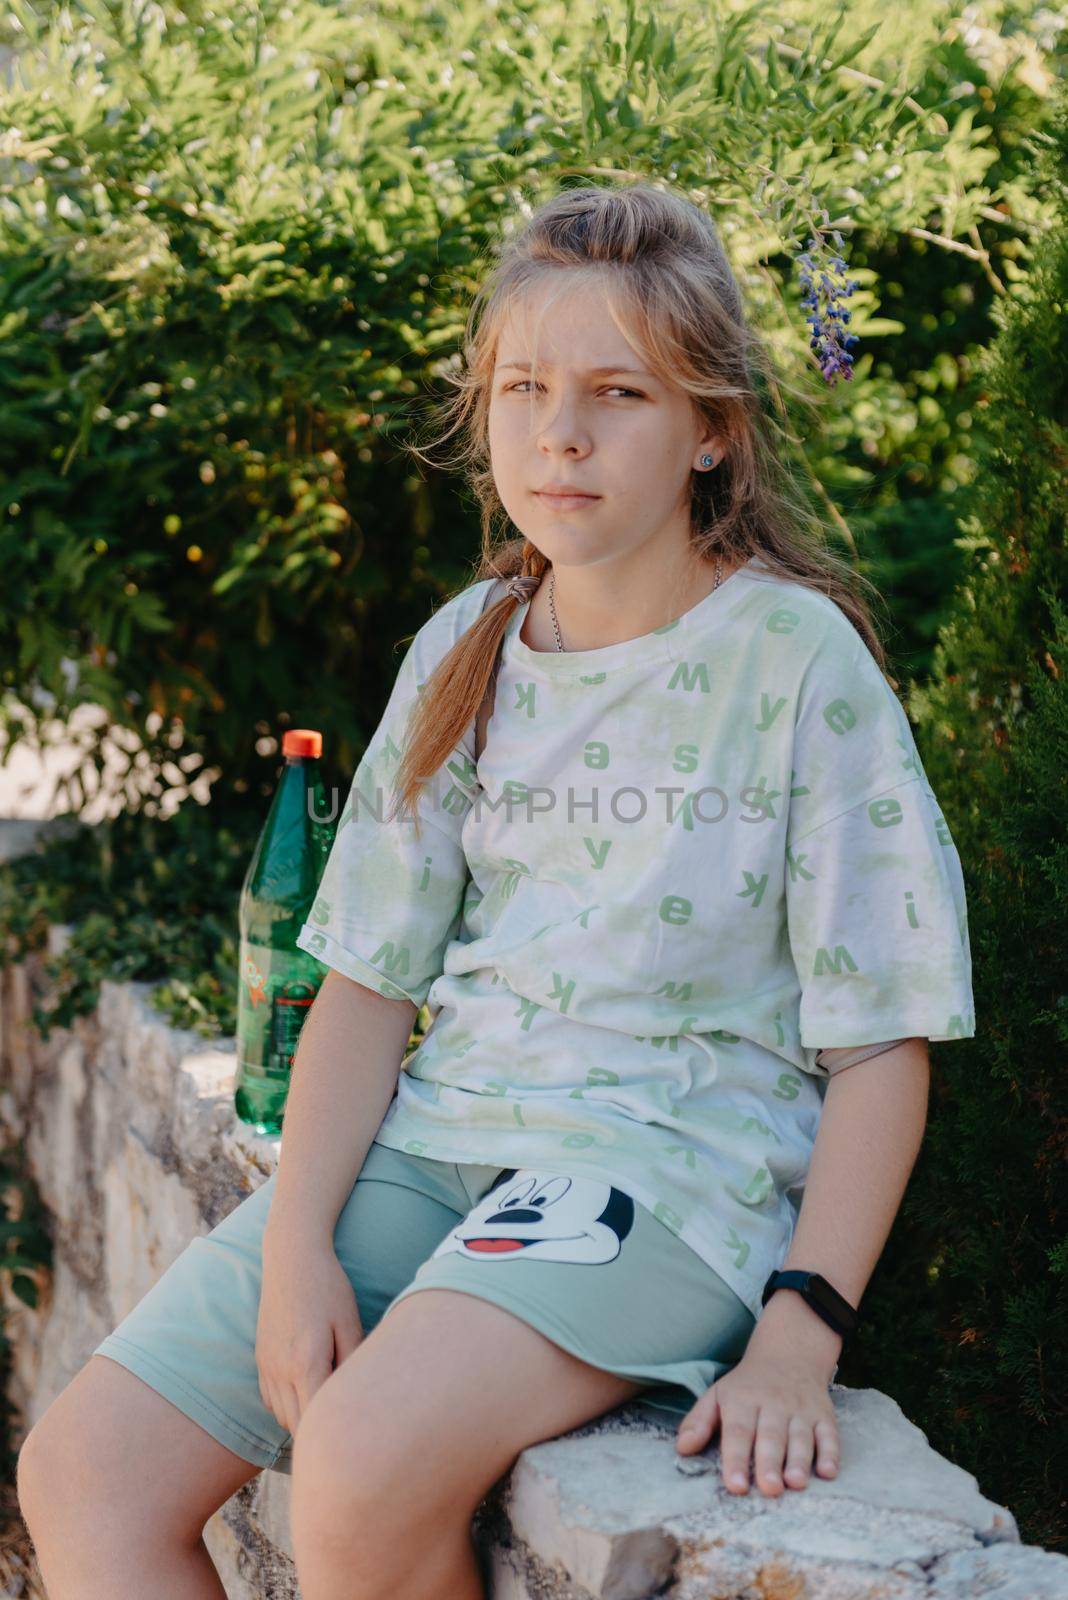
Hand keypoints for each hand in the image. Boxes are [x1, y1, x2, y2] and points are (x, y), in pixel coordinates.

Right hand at [255, 1233, 363, 1436]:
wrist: (292, 1258)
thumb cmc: (328, 1288)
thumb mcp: (349, 1323)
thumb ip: (352, 1363)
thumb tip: (359, 1398)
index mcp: (305, 1363)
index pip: (315, 1421)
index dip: (333, 1437)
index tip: (353, 1443)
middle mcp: (280, 1370)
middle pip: (297, 1425)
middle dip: (319, 1433)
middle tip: (347, 1434)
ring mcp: (265, 1366)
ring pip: (282, 1416)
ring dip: (303, 1420)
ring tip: (329, 1411)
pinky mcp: (260, 1359)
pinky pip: (271, 1401)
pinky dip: (288, 1406)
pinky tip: (308, 1393)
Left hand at [674, 1344, 839, 1496]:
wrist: (789, 1354)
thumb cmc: (747, 1386)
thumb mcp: (717, 1395)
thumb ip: (699, 1422)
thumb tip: (682, 1449)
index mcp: (743, 1400)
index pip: (738, 1432)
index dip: (736, 1458)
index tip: (735, 1485)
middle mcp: (773, 1404)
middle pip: (771, 1436)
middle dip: (769, 1463)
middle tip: (769, 1489)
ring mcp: (801, 1410)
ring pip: (801, 1437)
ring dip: (799, 1461)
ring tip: (795, 1484)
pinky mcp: (824, 1415)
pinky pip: (829, 1434)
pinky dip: (831, 1453)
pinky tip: (828, 1472)